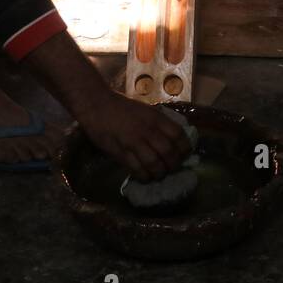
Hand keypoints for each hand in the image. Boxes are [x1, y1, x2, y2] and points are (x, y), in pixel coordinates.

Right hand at [77, 92, 191, 179]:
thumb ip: (159, 124)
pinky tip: (145, 176)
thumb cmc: (122, 108)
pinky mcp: (121, 152)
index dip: (185, 148)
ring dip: (160, 173)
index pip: (178, 135)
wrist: (97, 106)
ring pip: (154, 164)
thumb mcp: (146, 110)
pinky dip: (144, 176)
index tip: (184, 155)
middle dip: (174, 164)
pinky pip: (137, 169)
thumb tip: (173, 140)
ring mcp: (134, 142)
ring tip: (159, 174)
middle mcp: (148, 130)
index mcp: (156, 118)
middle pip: (169, 153)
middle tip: (172, 168)